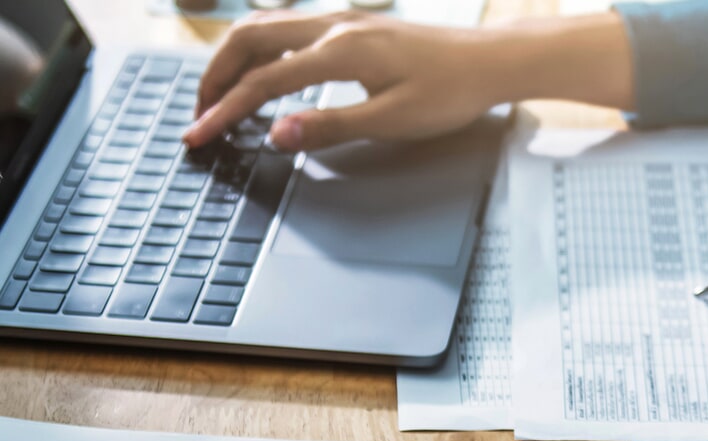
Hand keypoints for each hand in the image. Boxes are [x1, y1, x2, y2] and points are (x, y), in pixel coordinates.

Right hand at [185, 11, 632, 151]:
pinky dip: (260, 50)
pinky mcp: (353, 24)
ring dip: (233, 60)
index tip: (199, 137)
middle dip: (214, 77)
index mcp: (341, 52)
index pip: (264, 83)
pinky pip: (289, 28)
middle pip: (249, 40)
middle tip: (198, 115)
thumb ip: (330, 127)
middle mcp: (335, 26)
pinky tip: (262, 73)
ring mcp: (343, 19)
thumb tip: (276, 135)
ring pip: (265, 28)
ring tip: (219, 96)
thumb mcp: (394, 120)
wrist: (492, 60)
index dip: (225, 112)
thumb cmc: (452, 91)